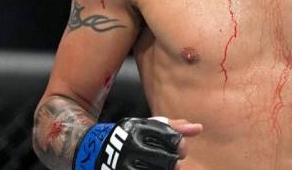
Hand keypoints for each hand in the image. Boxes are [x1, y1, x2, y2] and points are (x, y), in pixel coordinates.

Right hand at [74, 116, 201, 169]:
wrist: (93, 151)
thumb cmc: (127, 136)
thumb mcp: (147, 125)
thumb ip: (173, 126)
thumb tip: (199, 128)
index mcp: (139, 131)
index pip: (173, 141)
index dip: (180, 147)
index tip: (177, 148)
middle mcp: (132, 148)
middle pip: (169, 162)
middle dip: (173, 163)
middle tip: (170, 162)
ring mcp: (126, 166)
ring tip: (158, 165)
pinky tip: (152, 169)